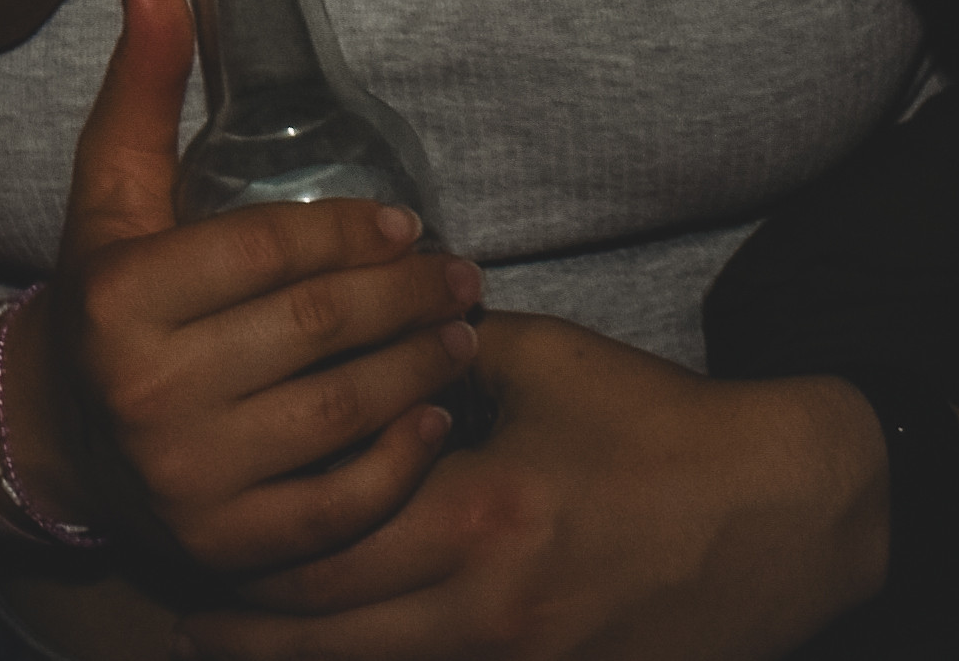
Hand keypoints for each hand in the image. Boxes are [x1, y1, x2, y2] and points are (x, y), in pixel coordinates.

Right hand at [23, 0, 485, 576]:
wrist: (65, 439)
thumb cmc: (108, 299)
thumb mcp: (112, 193)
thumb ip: (141, 86)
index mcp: (119, 297)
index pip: (267, 253)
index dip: (350, 233)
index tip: (408, 226)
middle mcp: (147, 391)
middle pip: (317, 330)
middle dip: (407, 297)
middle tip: (464, 276)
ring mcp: (188, 478)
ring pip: (340, 412)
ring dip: (421, 369)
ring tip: (461, 335)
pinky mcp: (225, 546)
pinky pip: (338, 505)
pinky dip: (398, 463)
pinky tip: (431, 420)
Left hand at [182, 320, 887, 660]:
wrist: (784, 516)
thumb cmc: (663, 424)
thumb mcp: (545, 359)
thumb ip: (441, 350)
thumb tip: (364, 330)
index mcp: (478, 507)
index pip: (323, 533)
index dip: (245, 536)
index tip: (184, 519)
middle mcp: (487, 601)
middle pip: (327, 626)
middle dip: (244, 616)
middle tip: (175, 593)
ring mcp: (521, 659)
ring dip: (292, 657)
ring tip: (219, 638)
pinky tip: (335, 654)